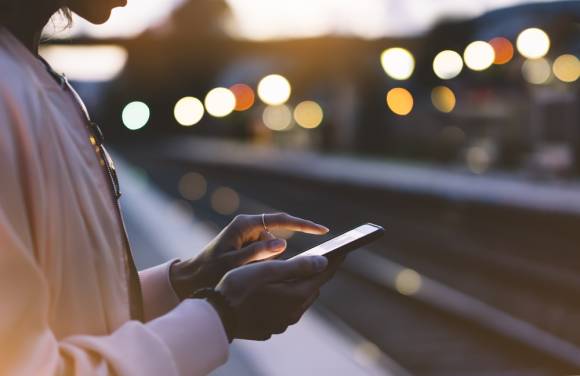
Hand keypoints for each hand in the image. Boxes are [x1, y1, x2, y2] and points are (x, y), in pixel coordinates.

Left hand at [170, 213, 328, 299]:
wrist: (192, 277)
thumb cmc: (210, 270)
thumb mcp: (234, 264)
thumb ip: (257, 253)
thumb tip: (283, 243)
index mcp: (244, 225)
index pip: (281, 220)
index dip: (303, 225)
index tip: (322, 230)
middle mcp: (247, 225)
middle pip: (276, 235)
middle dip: (275, 253)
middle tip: (261, 266)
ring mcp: (247, 234)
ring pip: (271, 246)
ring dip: (265, 260)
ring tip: (244, 271)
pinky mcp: (246, 243)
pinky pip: (264, 251)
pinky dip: (262, 261)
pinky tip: (246, 271)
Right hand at [216, 255, 343, 340]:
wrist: (215, 315)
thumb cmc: (239, 286)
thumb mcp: (268, 269)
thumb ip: (298, 266)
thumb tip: (324, 261)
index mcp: (296, 295)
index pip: (323, 275)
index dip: (333, 261)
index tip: (342, 251)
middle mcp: (293, 313)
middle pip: (311, 288)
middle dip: (313, 274)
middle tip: (312, 259)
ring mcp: (281, 323)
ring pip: (298, 301)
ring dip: (297, 288)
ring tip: (290, 274)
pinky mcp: (269, 329)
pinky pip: (284, 311)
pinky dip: (284, 300)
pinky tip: (272, 292)